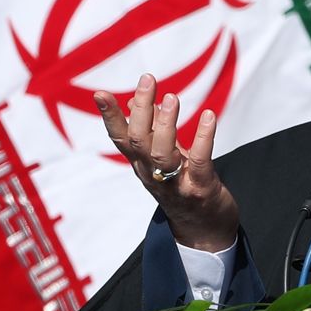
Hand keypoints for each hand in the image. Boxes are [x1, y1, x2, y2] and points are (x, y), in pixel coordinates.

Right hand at [96, 74, 239, 252]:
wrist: (205, 230)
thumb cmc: (182, 186)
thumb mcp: (163, 157)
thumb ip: (151, 131)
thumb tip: (135, 102)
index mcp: (140, 164)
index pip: (120, 138)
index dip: (110, 116)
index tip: (100, 93)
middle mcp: (152, 174)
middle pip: (138, 141)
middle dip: (142, 109)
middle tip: (148, 80)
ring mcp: (174, 184)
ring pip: (161, 154)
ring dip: (165, 124)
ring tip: (172, 98)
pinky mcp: (199, 190)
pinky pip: (199, 162)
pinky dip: (204, 137)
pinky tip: (209, 116)